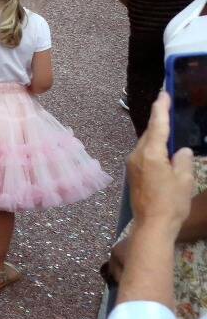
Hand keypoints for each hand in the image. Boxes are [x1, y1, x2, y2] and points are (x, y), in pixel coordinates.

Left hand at [129, 94, 197, 238]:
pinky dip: (154, 147)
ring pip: (146, 144)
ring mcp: (133, 164)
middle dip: (159, 120)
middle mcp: (137, 155)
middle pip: (150, 133)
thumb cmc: (171, 203)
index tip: (163, 93)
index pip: (157, 125)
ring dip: (157, 135)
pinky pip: (144, 154)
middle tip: (168, 105)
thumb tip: (180, 150)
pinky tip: (163, 150)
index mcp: (150, 154)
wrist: (152, 225)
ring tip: (169, 126)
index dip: (161, 108)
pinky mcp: (133, 173)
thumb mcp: (184, 180)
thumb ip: (182, 161)